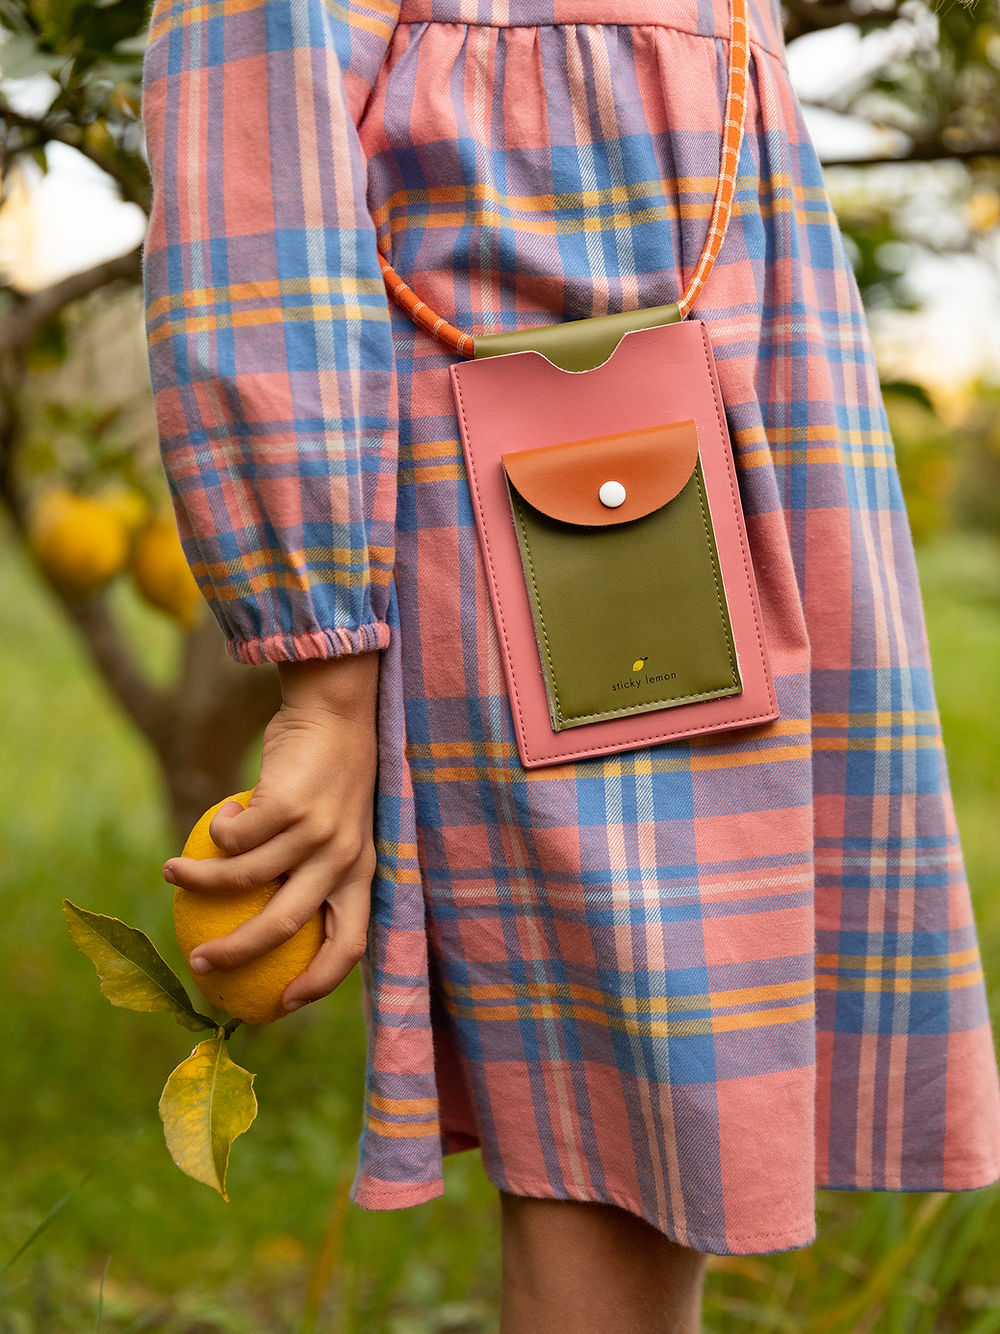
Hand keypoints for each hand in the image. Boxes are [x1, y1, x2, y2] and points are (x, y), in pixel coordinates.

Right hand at [161, 651, 379, 1011]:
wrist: (338, 709)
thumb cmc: (331, 772)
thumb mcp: (337, 824)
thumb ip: (312, 866)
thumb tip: (262, 917)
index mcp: (363, 871)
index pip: (351, 943)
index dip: (320, 981)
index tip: (282, 1003)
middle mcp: (344, 857)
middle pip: (285, 925)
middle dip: (237, 954)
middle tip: (199, 962)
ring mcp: (316, 831)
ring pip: (243, 879)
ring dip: (198, 881)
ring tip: (174, 872)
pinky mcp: (287, 804)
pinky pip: (233, 837)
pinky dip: (217, 832)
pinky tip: (221, 816)